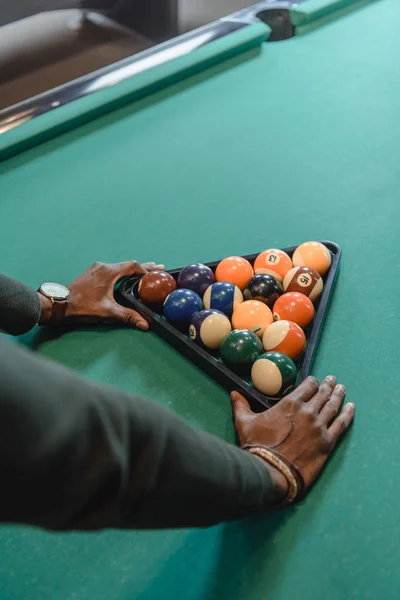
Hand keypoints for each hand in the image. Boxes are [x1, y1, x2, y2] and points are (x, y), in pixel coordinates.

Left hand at [39, 261, 163, 329]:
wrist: (58, 305)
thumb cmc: (82, 307)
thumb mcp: (107, 312)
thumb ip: (128, 316)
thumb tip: (145, 324)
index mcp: (108, 272)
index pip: (133, 266)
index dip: (147, 270)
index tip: (157, 274)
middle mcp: (102, 266)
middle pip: (127, 264)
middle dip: (143, 268)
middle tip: (158, 268)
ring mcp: (96, 268)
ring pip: (119, 266)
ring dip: (132, 270)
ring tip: (145, 273)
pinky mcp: (91, 273)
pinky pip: (111, 269)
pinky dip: (122, 272)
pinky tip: (126, 277)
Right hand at [231, 376, 354, 502]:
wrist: (272, 472)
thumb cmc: (257, 447)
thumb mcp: (244, 423)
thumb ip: (241, 407)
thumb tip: (234, 394)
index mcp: (290, 404)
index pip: (307, 386)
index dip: (312, 382)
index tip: (315, 381)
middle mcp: (308, 412)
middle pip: (323, 394)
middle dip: (328, 385)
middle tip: (333, 380)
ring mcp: (319, 427)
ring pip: (333, 406)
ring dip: (339, 395)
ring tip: (342, 388)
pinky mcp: (327, 443)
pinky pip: (341, 424)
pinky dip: (348, 414)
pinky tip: (351, 407)